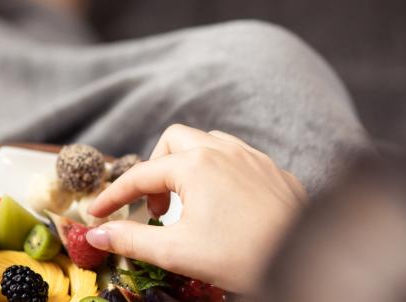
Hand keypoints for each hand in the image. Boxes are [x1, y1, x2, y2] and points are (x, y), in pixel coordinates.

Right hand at [86, 124, 306, 293]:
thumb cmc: (242, 257)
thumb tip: (97, 236)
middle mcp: (223, 151)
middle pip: (173, 141)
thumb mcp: (176, 252)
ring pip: (208, 142)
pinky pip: (238, 156)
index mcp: (194, 166)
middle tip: (157, 208)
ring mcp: (253, 158)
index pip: (141, 175)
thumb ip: (131, 240)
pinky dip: (220, 171)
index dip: (114, 195)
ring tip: (188, 201)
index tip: (98, 214)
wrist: (308, 265)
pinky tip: (224, 202)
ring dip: (188, 164)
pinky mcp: (276, 172)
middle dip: (156, 168)